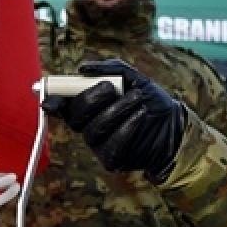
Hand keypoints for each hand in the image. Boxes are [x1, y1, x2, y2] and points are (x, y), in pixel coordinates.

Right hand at [59, 60, 185, 180]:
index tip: (51, 97)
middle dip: (90, 98)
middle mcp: (88, 125)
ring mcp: (99, 143)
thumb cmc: (151, 101)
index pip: (62, 105)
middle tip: (111, 87)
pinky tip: (140, 116)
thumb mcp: (134, 78)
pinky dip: (126, 128)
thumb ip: (111, 69)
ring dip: (116, 109)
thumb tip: (83, 68)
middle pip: (74, 116)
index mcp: (88, 105)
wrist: (174, 126)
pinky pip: (111, 145)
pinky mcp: (111, 158)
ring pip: (94, 129)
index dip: (53, 101)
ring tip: (137, 99)